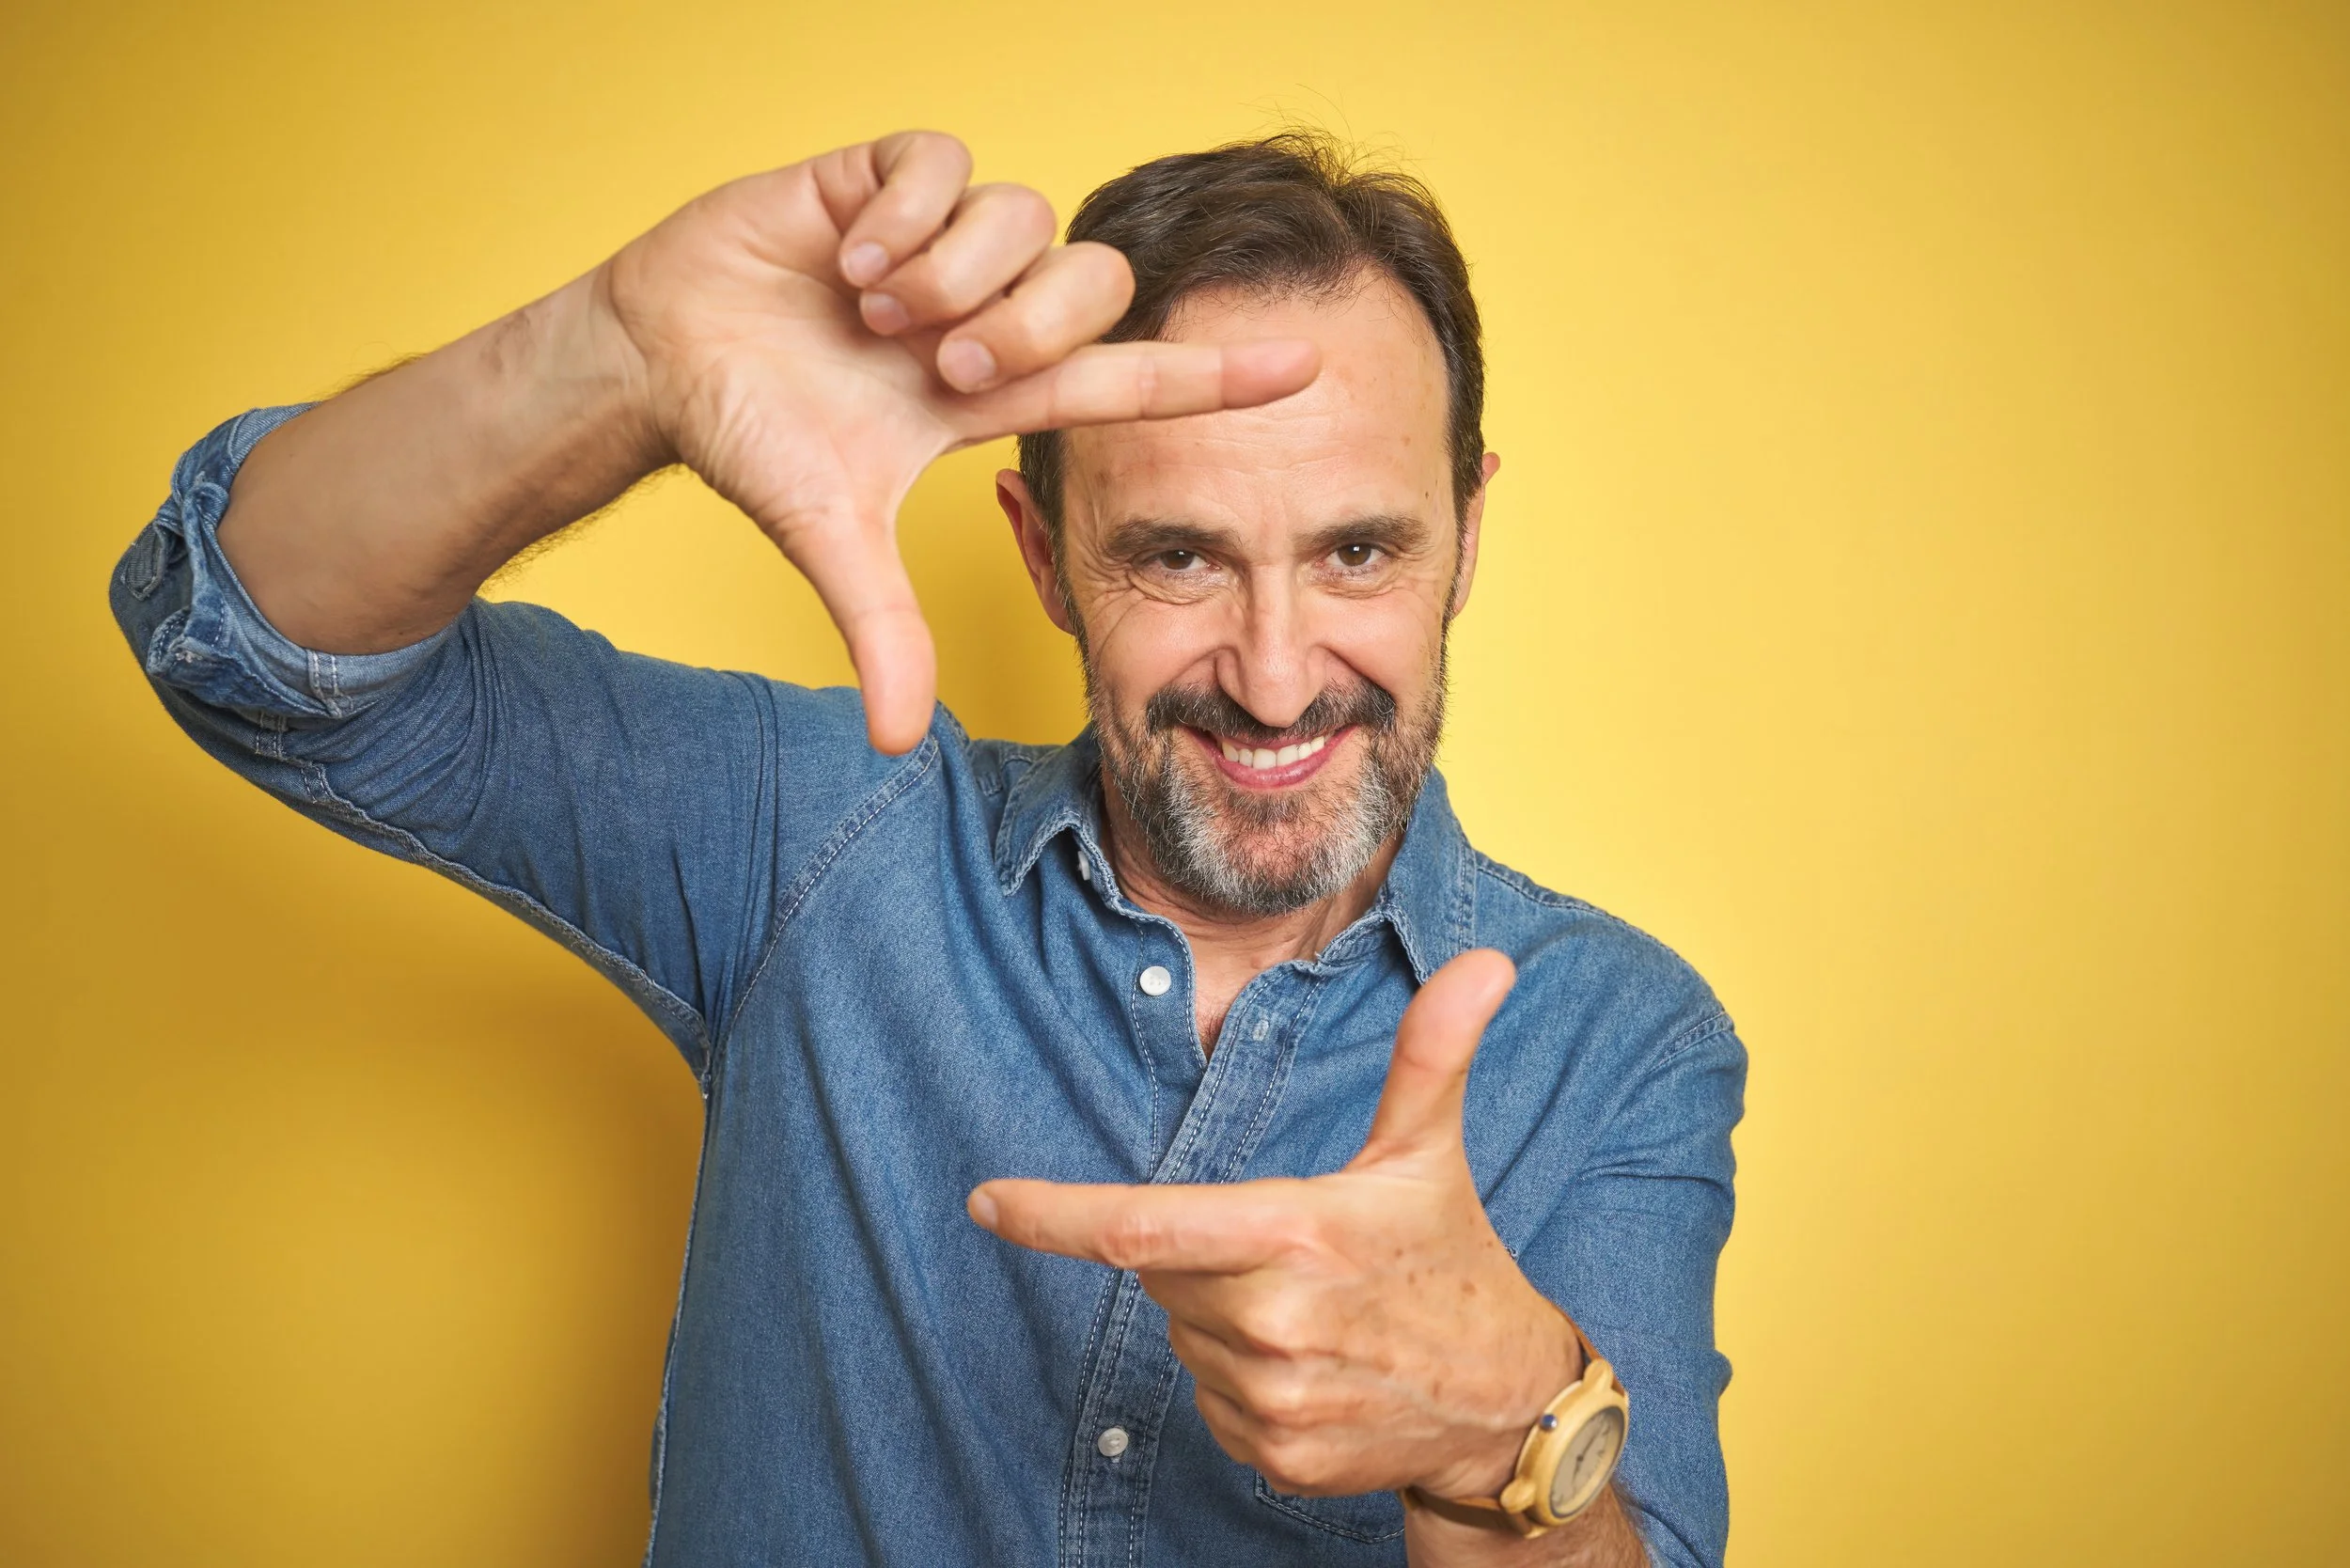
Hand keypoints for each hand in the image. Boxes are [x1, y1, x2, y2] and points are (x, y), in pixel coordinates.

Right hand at [597, 132, 1320, 752]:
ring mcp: (943, 237)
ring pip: (1024, 217)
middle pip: (1091, 287)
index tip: (1307, 370)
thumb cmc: (750, 436)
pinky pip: (947, 162)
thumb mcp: (828, 535)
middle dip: (1022, 330)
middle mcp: (987, 307)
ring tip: (872, 309)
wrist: (655, 358)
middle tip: (934, 365)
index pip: (1129, 378)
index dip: (1215, 376)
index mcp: (993, 390)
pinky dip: (899, 216)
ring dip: (948, 274)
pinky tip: (846, 254)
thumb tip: (898, 744)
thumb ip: (880, 628)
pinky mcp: (888, 173)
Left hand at [969, 950, 1583, 1501]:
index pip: (1139, 1225)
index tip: (986, 1200)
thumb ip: (1431, 1052)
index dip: (1051, 1214)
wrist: (1507, 1401)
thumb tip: (1484, 963)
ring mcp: (1275, 1399)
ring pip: (1182, 1337)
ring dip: (1220, 1319)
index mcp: (1297, 1233)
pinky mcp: (1277, 1459)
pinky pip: (1208, 1402)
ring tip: (1312, 1312)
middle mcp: (1275, 1323)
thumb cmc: (1453, 1259)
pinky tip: (1311, 1368)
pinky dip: (1240, 1380)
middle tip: (1286, 1251)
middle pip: (1160, 1273)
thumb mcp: (1430, 1152)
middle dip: (1198, 1253)